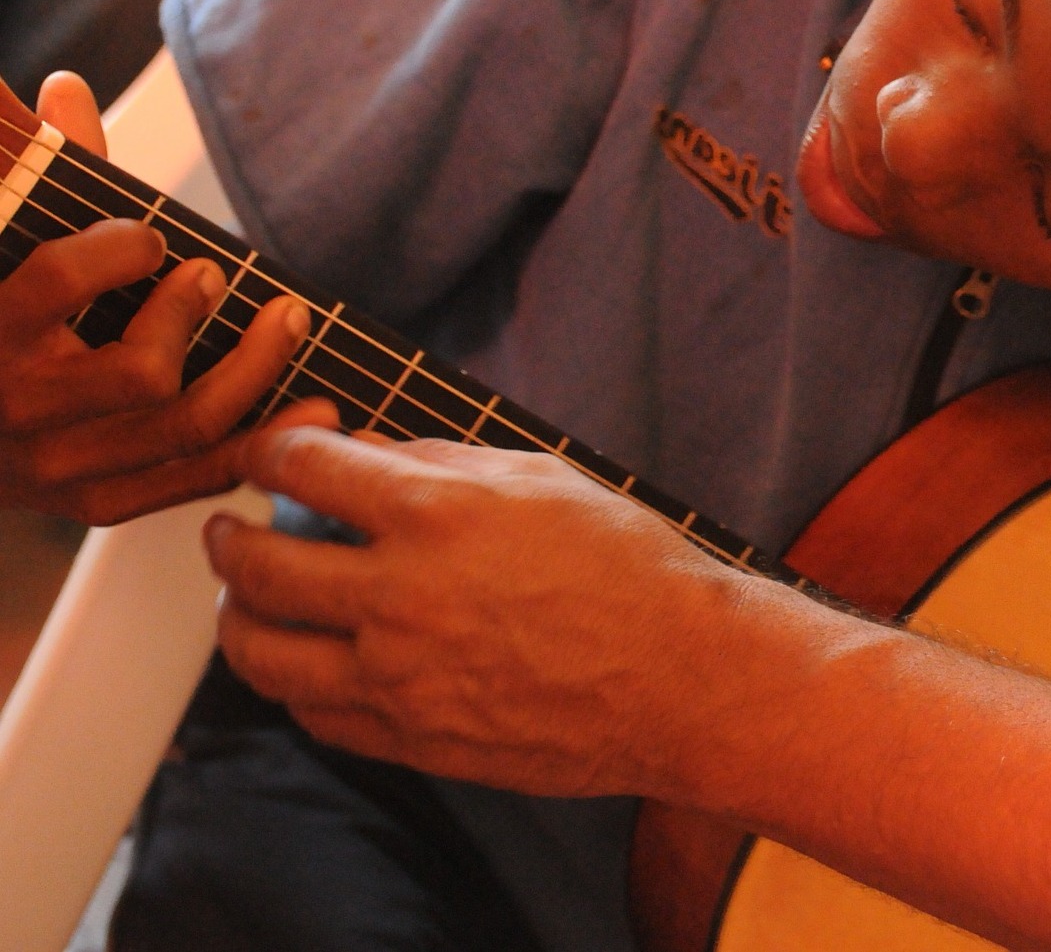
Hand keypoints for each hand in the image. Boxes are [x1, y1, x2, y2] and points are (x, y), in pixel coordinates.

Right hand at [0, 73, 325, 523]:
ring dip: (253, 373)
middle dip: (192, 317)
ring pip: (183, 427)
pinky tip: (315, 407)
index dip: (113, 254)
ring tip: (290, 322)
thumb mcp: (5, 251)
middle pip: (142, 373)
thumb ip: (40, 175)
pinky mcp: (98, 503)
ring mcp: (60, 468)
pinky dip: (260, 441)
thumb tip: (64, 89)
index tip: (152, 236)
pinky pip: (194, 478)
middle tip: (219, 274)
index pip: (53, 286)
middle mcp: (18, 409)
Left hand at [208, 427, 747, 796]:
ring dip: (241, 619)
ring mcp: (401, 677)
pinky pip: (315, 713)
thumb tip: (364, 454)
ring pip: (264, 653)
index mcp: (435, 513)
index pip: (300, 469)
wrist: (681, 677)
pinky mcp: (413, 739)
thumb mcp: (541, 477)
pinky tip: (309, 662)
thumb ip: (441, 461)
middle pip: (257, 566)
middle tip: (231, 532)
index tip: (267, 457)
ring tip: (249, 604)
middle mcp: (401, 595)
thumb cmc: (627, 567)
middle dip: (229, 540)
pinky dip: (295, 682)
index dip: (269, 452)